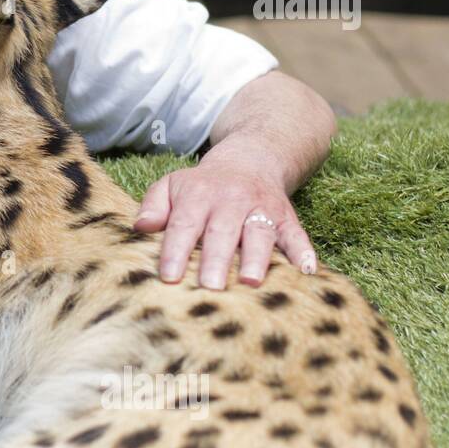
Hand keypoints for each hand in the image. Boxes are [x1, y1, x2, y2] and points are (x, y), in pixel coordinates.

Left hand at [133, 157, 316, 288]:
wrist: (249, 160)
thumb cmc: (201, 186)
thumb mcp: (171, 185)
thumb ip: (154, 205)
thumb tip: (141, 226)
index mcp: (199, 195)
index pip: (184, 224)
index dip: (176, 251)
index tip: (169, 277)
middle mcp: (231, 201)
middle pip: (222, 232)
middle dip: (216, 259)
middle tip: (210, 286)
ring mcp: (261, 209)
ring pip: (259, 233)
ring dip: (256, 258)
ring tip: (249, 282)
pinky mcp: (286, 217)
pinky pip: (296, 233)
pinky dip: (303, 251)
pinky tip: (307, 270)